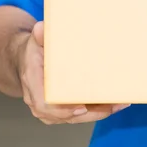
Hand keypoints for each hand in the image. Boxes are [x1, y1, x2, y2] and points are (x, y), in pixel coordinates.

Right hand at [15, 21, 130, 124]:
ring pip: (76, 118)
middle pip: (66, 115)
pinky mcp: (62, 110)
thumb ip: (39, 36)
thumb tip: (41, 28)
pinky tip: (115, 105)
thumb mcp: (35, 42)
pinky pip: (80, 115)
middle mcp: (40, 101)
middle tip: (112, 105)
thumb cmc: (34, 52)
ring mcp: (51, 109)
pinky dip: (98, 111)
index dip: (62, 110)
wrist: (27, 61)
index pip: (45, 104)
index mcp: (33, 84)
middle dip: (91, 113)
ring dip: (99, 113)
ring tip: (119, 104)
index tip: (81, 108)